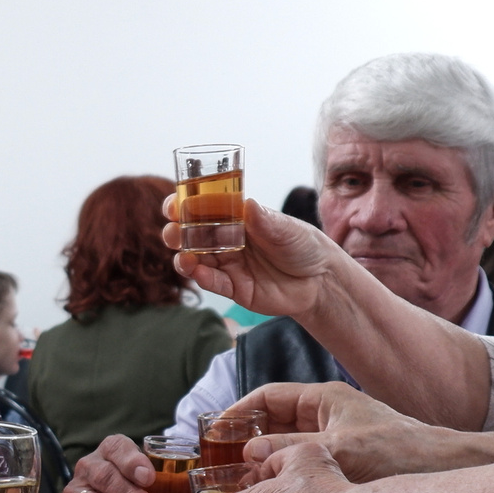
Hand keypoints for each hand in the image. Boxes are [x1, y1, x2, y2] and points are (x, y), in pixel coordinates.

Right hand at [163, 199, 343, 319]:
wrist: (320, 280)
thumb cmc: (303, 245)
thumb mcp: (286, 229)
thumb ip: (264, 220)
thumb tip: (246, 204)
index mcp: (236, 219)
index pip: (202, 210)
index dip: (184, 206)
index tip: (173, 205)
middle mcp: (226, 241)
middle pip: (192, 236)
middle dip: (176, 233)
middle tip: (173, 232)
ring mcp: (228, 265)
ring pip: (197, 260)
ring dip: (185, 258)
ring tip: (184, 257)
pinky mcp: (234, 288)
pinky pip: (213, 283)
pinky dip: (203, 278)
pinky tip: (198, 273)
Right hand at [227, 382, 493, 482]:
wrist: (450, 479)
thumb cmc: (402, 451)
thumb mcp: (339, 448)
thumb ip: (290, 453)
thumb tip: (249, 459)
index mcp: (322, 405)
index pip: (266, 402)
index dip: (235, 418)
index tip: (209, 439)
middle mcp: (323, 435)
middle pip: (267, 451)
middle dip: (239, 474)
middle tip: (211, 490)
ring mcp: (332, 470)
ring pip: (282, 491)